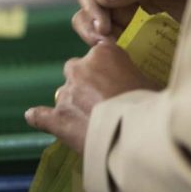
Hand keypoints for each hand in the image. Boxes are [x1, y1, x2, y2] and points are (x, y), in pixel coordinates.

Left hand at [24, 43, 159, 153]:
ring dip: (75, 105)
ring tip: (93, 123)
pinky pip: (40, 115)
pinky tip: (36, 118)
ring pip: (65, 94)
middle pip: (77, 71)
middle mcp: (80, 68)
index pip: (101, 54)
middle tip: (106, 103)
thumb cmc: (154, 108)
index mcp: (104, 54)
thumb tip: (138, 85)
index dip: (108, 69)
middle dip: (88, 85)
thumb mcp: (153, 83)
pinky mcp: (57, 118)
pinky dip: (39, 117)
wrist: (138, 137)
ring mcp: (66, 93)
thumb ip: (135, 78)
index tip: (116, 82)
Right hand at [73, 0, 190, 44]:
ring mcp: (125, 9)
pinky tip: (124, 51)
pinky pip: (117, 36)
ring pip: (98, 26)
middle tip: (106, 42)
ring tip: (115, 48)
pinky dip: (116, 44)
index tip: (103, 27)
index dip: (92, 8)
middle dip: (91, 27)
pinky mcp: (135, 25)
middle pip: (87, 10)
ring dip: (101, 38)